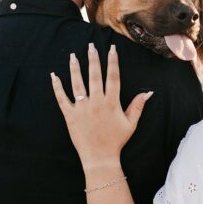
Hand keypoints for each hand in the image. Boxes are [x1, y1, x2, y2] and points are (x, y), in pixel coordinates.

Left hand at [51, 44, 152, 170]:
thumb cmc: (116, 141)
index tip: (112, 48)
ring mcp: (82, 109)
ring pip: (77, 84)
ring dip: (75, 68)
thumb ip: (138, 106)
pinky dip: (57, 87)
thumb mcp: (131, 123)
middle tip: (91, 46)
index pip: (113, 77)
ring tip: (73, 55)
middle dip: (93, 59)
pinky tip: (53, 76)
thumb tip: (149, 92)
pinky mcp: (70, 116)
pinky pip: (62, 99)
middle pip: (95, 76)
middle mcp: (97, 103)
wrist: (100, 158)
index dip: (113, 62)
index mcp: (112, 103)